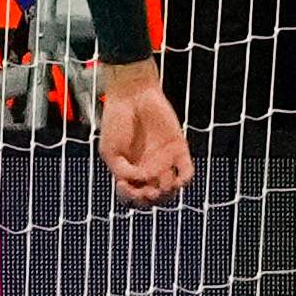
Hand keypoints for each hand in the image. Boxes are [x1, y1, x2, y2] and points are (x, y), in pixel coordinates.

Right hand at [92, 61, 194, 206]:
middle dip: (151, 199)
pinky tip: (178, 179)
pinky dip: (184, 180)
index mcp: (129, 169)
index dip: (131, 197)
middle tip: (149, 192)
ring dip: (167, 192)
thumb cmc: (116, 121)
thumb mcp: (109, 150)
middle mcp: (147, 167)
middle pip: (154, 196)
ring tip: (161, 184)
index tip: (126, 186)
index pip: (133, 194)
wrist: (133, 96)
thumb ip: (122, 170)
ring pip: (171, 188)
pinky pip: (187, 172)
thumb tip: (141, 181)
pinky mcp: (179, 150)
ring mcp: (163, 160)